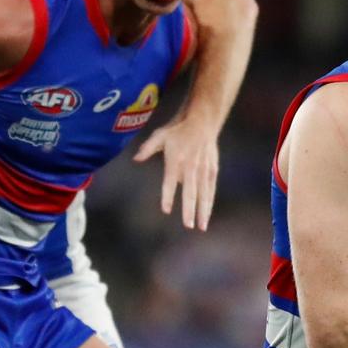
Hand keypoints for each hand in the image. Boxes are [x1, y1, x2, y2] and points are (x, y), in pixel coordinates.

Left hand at [132, 116, 218, 230]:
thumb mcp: (159, 135)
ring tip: (201, 226)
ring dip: (202, 211)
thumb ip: (147, 148)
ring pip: (203, 194)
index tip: (166, 210)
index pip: (170, 183)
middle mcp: (190, 167)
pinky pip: (211, 189)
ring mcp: (203, 170)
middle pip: (190, 193)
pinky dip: (209, 202)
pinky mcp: (212, 170)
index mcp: (175, 161)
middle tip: (188, 226)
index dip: (168, 196)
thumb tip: (135, 159)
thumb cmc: (178, 129)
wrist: (202, 121)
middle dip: (189, 210)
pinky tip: (207, 214)